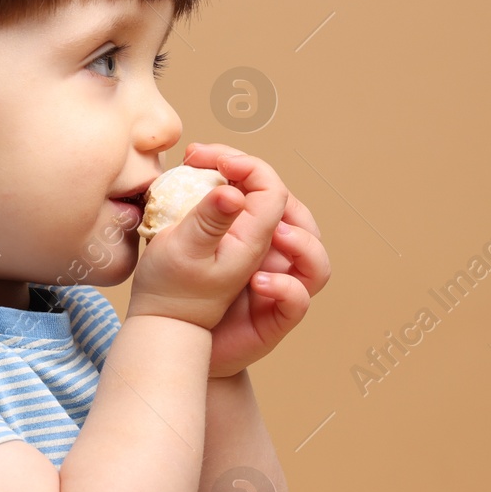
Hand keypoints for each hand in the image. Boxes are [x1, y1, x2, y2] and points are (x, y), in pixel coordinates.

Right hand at [126, 156, 279, 329]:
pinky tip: (195, 185)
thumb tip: (234, 192)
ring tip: (201, 168)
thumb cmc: (170, 294)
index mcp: (254, 243)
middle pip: (269, 190)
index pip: (273, 191)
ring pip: (256, 198)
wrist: (163, 326)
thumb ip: (210, 222)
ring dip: (233, 177)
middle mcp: (258, 243)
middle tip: (196, 157)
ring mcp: (245, 244)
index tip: (211, 160)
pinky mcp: (229, 244)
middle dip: (239, 166)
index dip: (248, 166)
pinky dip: (222, 191)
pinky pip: (238, 208)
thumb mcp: (186, 254)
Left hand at [179, 144, 330, 378]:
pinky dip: (287, 289)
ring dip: (300, 243)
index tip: (210, 156)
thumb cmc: (178, 284)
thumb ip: (196, 205)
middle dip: (280, 198)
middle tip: (240, 184)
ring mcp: (281, 284)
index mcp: (254, 228)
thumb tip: (196, 161)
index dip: (247, 166)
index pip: (268, 189)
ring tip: (276, 235)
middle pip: (301, 218)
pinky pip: (299, 300)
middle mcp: (275, 254)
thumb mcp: (181, 238)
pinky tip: (260, 282)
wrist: (174, 335)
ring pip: (316, 261)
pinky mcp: (277, 316)